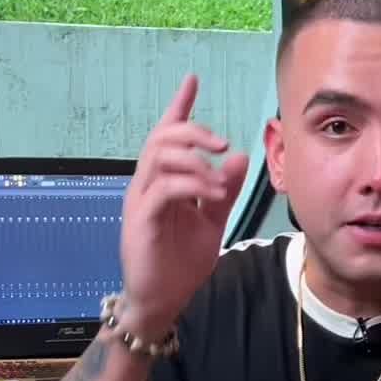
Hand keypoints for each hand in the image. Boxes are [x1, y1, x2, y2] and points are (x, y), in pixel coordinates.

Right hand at [118, 75, 249, 336]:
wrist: (161, 301)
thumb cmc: (180, 263)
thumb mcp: (212, 221)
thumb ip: (224, 189)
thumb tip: (240, 157)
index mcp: (162, 181)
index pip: (168, 134)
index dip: (180, 106)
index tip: (192, 80)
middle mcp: (147, 185)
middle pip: (162, 138)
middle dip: (193, 131)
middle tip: (222, 142)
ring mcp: (141, 201)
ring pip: (159, 157)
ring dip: (195, 159)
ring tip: (220, 176)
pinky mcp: (141, 221)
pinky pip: (163, 189)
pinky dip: (191, 185)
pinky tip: (213, 195)